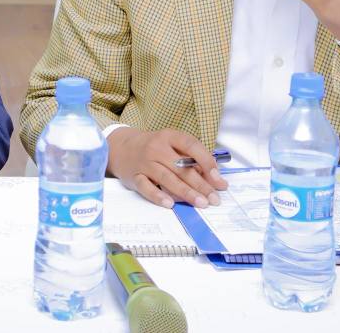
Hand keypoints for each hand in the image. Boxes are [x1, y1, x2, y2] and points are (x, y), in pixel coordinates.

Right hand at [107, 127, 227, 208]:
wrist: (121, 147)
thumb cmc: (153, 147)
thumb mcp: (171, 144)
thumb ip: (190, 158)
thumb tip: (214, 178)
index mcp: (169, 136)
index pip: (191, 146)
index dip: (206, 161)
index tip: (218, 178)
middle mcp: (156, 148)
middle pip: (181, 168)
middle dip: (201, 184)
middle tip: (214, 198)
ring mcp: (144, 162)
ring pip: (167, 178)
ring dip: (186, 193)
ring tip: (201, 203)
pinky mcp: (134, 176)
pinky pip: (146, 187)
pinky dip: (158, 196)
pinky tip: (170, 204)